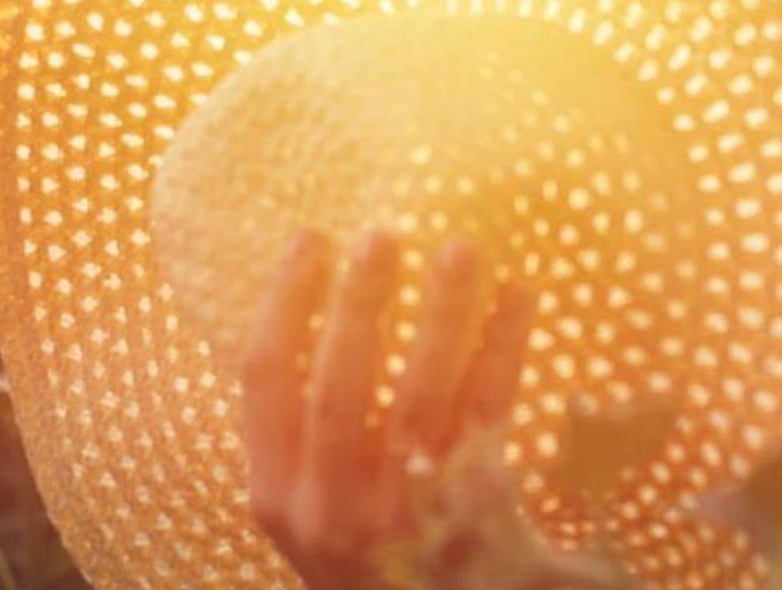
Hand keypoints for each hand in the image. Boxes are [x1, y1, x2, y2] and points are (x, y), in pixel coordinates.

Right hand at [242, 229, 535, 589]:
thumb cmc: (366, 548)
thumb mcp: (308, 504)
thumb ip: (301, 431)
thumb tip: (314, 303)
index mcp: (276, 494)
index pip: (263, 382)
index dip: (282, 302)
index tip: (308, 238)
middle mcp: (330, 507)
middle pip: (340, 386)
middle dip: (360, 303)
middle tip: (383, 234)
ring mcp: (403, 515)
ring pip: (422, 397)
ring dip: (443, 315)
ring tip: (460, 249)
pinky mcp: (472, 511)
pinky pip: (488, 415)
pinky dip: (504, 348)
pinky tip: (518, 294)